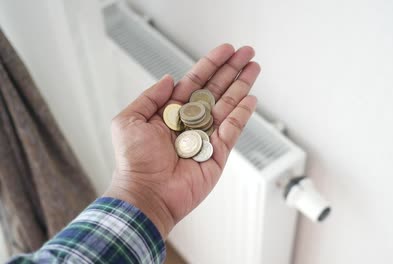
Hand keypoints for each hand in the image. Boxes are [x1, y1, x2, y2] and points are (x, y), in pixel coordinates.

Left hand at [104, 44, 260, 237]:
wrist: (146, 193)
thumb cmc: (133, 162)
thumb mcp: (129, 120)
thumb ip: (150, 97)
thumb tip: (169, 78)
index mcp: (171, 113)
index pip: (196, 82)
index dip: (211, 65)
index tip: (225, 50)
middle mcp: (191, 122)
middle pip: (216, 89)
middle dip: (232, 70)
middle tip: (247, 53)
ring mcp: (207, 137)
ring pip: (228, 105)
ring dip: (242, 86)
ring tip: (254, 68)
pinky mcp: (218, 152)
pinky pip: (233, 128)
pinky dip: (243, 113)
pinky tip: (251, 98)